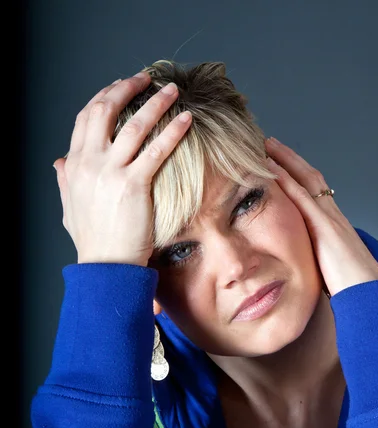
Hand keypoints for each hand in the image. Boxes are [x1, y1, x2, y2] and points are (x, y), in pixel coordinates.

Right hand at [53, 71, 191, 266]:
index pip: (85, 119)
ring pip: (132, 124)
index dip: (104, 97)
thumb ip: (65, 181)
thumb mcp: (70, 207)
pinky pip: (156, 150)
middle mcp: (88, 162)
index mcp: (74, 164)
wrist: (106, 265)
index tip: (120, 87)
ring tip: (171, 90)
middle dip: (126, 88)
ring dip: (154, 102)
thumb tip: (58, 162)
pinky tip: (186, 119)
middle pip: (105, 110)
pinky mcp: (133, 185)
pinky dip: (172, 131)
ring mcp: (110, 172)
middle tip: (146, 78)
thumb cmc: (93, 240)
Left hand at [264, 137, 377, 296]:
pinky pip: (302, 197)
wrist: (369, 294)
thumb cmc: (351, 288)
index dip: (298, 176)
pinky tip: (270, 169)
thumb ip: (318, 259)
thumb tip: (305, 264)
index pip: (314, 193)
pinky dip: (285, 180)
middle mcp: (333, 215)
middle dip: (291, 159)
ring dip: (286, 160)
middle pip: (311, 177)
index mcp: (334, 226)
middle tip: (271, 144)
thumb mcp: (330, 268)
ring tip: (267, 145)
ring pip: (307, 179)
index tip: (281, 164)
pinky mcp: (324, 227)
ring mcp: (330, 218)